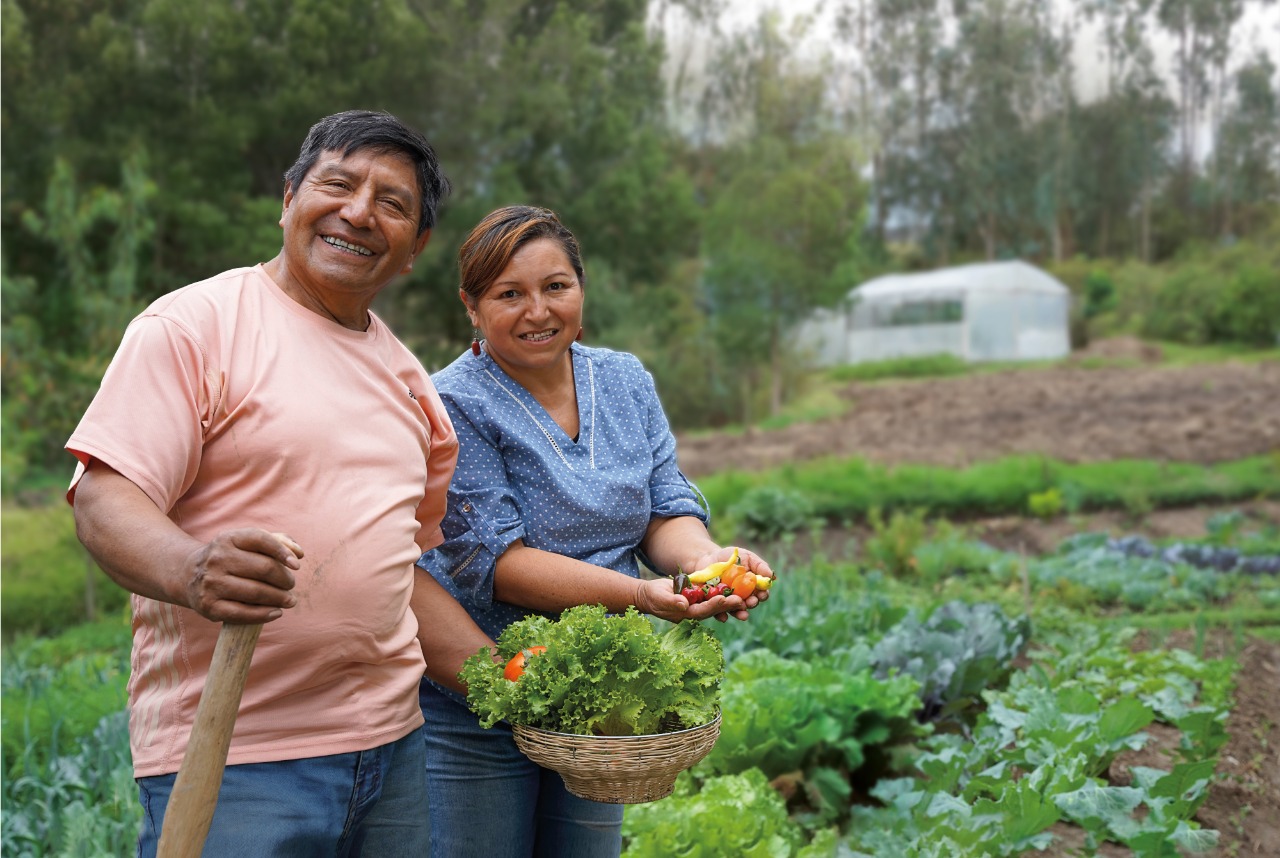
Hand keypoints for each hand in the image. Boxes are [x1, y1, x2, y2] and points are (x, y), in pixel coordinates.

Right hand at [182, 529, 302, 623]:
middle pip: (264, 569)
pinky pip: (242, 613)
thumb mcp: (247, 542)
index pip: (261, 539)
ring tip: (289, 600)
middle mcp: (217, 559)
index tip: (297, 565)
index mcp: (228, 538)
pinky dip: (264, 615)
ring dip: (279, 598)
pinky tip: (276, 612)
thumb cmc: (230, 557)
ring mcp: (211, 583)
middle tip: (291, 585)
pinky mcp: (209, 606)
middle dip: (285, 579)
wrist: (188, 574)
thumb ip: (277, 542)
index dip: (282, 552)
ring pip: (256, 592)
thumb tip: (299, 554)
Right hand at [634, 577, 747, 623]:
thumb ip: (671, 602)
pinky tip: (734, 588)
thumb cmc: (653, 597)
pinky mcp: (698, 596)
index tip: (723, 600)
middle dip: (727, 605)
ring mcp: (697, 603)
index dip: (713, 606)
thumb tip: (684, 605)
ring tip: (743, 597)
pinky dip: (722, 591)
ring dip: (729, 600)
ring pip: (715, 602)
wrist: (651, 594)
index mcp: (686, 613)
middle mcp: (695, 610)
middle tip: (741, 600)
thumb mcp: (659, 598)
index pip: (703, 611)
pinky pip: (712, 594)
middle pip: (713, 608)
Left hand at [683, 545, 775, 617]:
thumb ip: (760, 566)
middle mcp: (743, 597)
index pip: (761, 594)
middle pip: (750, 604)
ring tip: (741, 614)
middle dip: (751, 604)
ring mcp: (729, 602)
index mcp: (753, 587)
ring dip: (739, 613)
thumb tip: (772, 577)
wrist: (709, 558)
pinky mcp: (716, 604)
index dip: (762, 595)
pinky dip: (722, 616)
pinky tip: (724, 618)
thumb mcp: (747, 557)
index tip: (761, 594)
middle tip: (750, 602)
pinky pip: (719, 612)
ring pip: (736, 610)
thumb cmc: (731, 557)